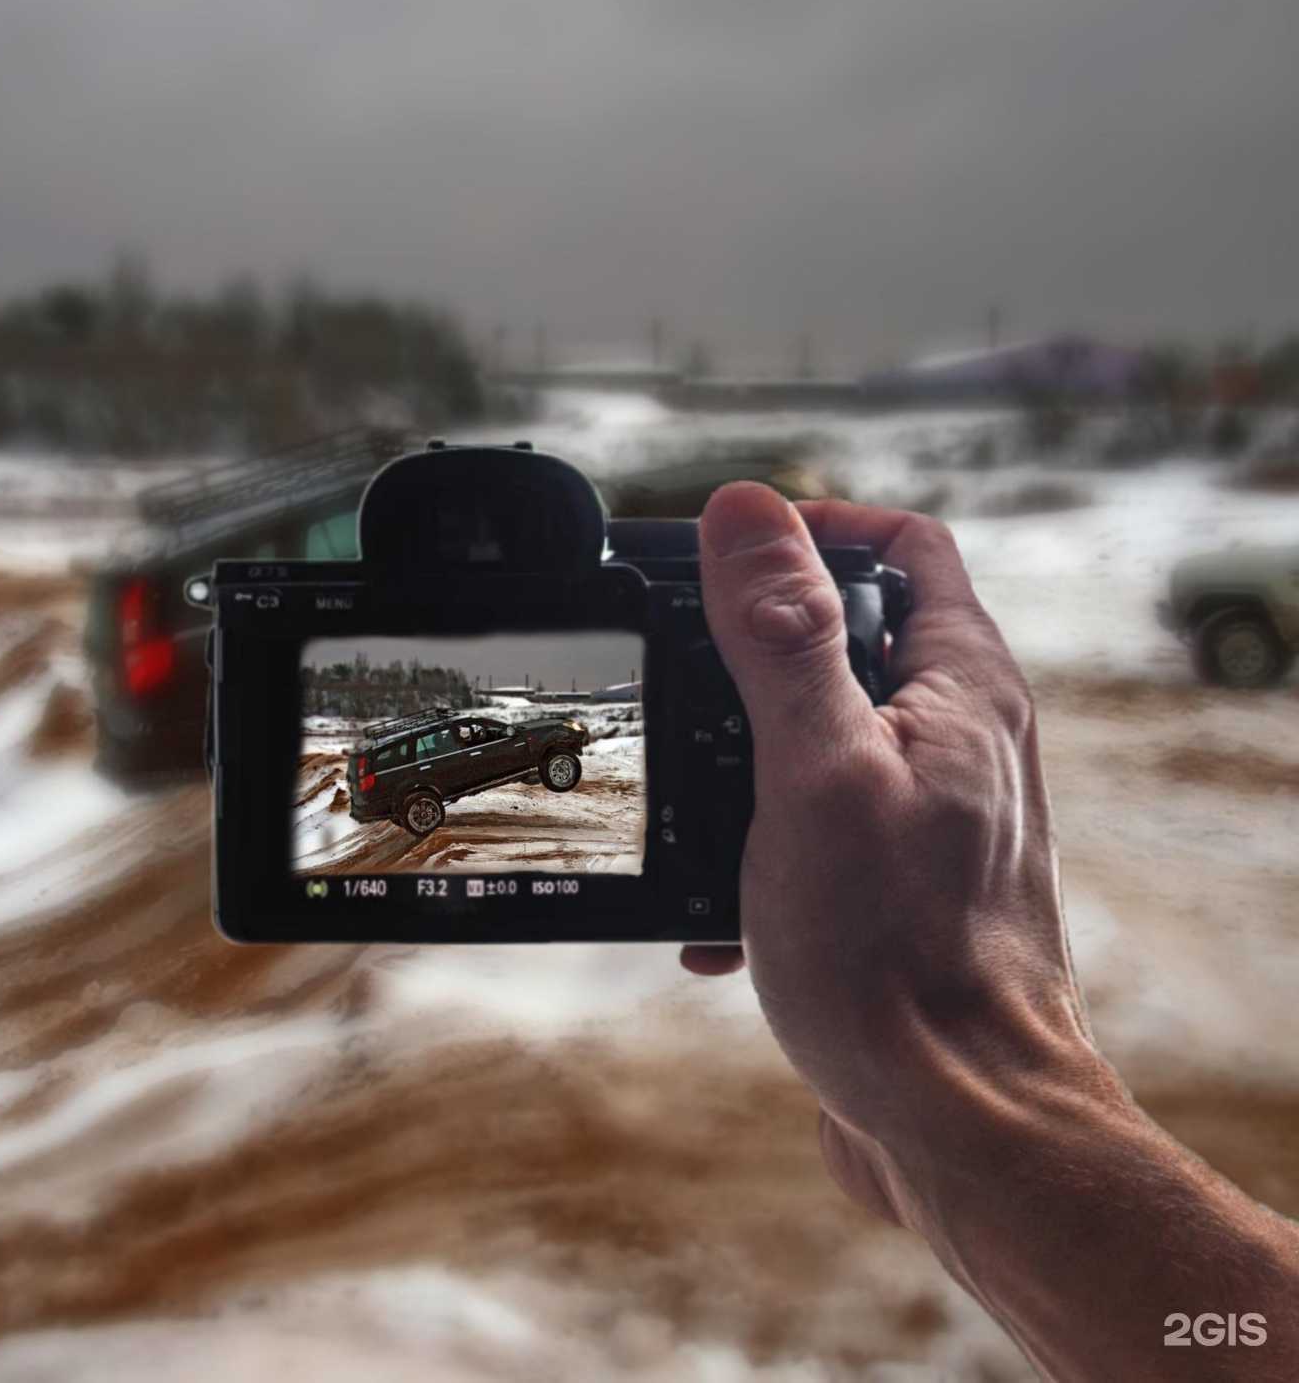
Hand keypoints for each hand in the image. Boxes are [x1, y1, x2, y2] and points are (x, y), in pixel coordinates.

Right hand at [683, 483, 1109, 1230]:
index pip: (903, 547)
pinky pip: (808, 829)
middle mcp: (955, 740)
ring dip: (738, 767)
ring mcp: (926, 813)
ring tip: (687, 816)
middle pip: (848, 638)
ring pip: (815, 740)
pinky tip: (716, 916)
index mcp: (960, 689)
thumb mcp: (818, 773)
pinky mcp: (892, 881)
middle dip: (751, 654)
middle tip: (677, 677)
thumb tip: (744, 513)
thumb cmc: (898, 957)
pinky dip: (755, 853)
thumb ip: (782, 638)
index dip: (815, 527)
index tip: (727, 552)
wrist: (954, 1123)